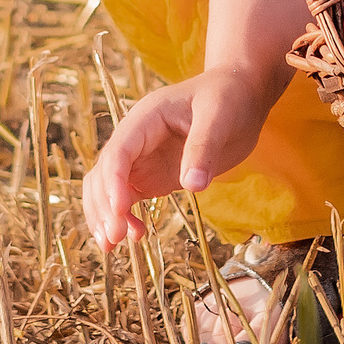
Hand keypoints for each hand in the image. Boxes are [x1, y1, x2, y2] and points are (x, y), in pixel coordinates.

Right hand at [81, 66, 277, 250]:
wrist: (239, 97)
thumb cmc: (228, 98)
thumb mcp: (219, 117)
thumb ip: (203, 148)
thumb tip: (193, 185)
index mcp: (145, 118)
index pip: (118, 152)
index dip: (113, 182)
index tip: (119, 211)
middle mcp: (135, 139)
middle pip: (104, 173)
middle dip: (104, 205)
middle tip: (115, 239)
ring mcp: (141, 159)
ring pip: (106, 188)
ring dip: (105, 215)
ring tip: (112, 245)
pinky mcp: (151, 176)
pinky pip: (126, 198)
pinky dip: (123, 217)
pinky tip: (135, 236)